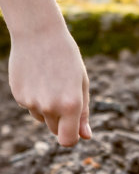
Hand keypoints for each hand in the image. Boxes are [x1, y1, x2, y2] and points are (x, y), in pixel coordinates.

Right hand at [8, 21, 91, 145]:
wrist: (38, 33)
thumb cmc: (67, 58)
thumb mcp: (81, 83)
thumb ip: (83, 113)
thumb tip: (86, 137)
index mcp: (71, 104)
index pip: (68, 140)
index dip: (72, 138)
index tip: (74, 130)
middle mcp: (50, 107)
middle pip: (55, 130)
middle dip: (61, 120)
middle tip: (64, 93)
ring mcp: (31, 102)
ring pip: (42, 118)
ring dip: (47, 108)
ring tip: (50, 81)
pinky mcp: (18, 96)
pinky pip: (30, 106)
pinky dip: (34, 97)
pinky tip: (37, 76)